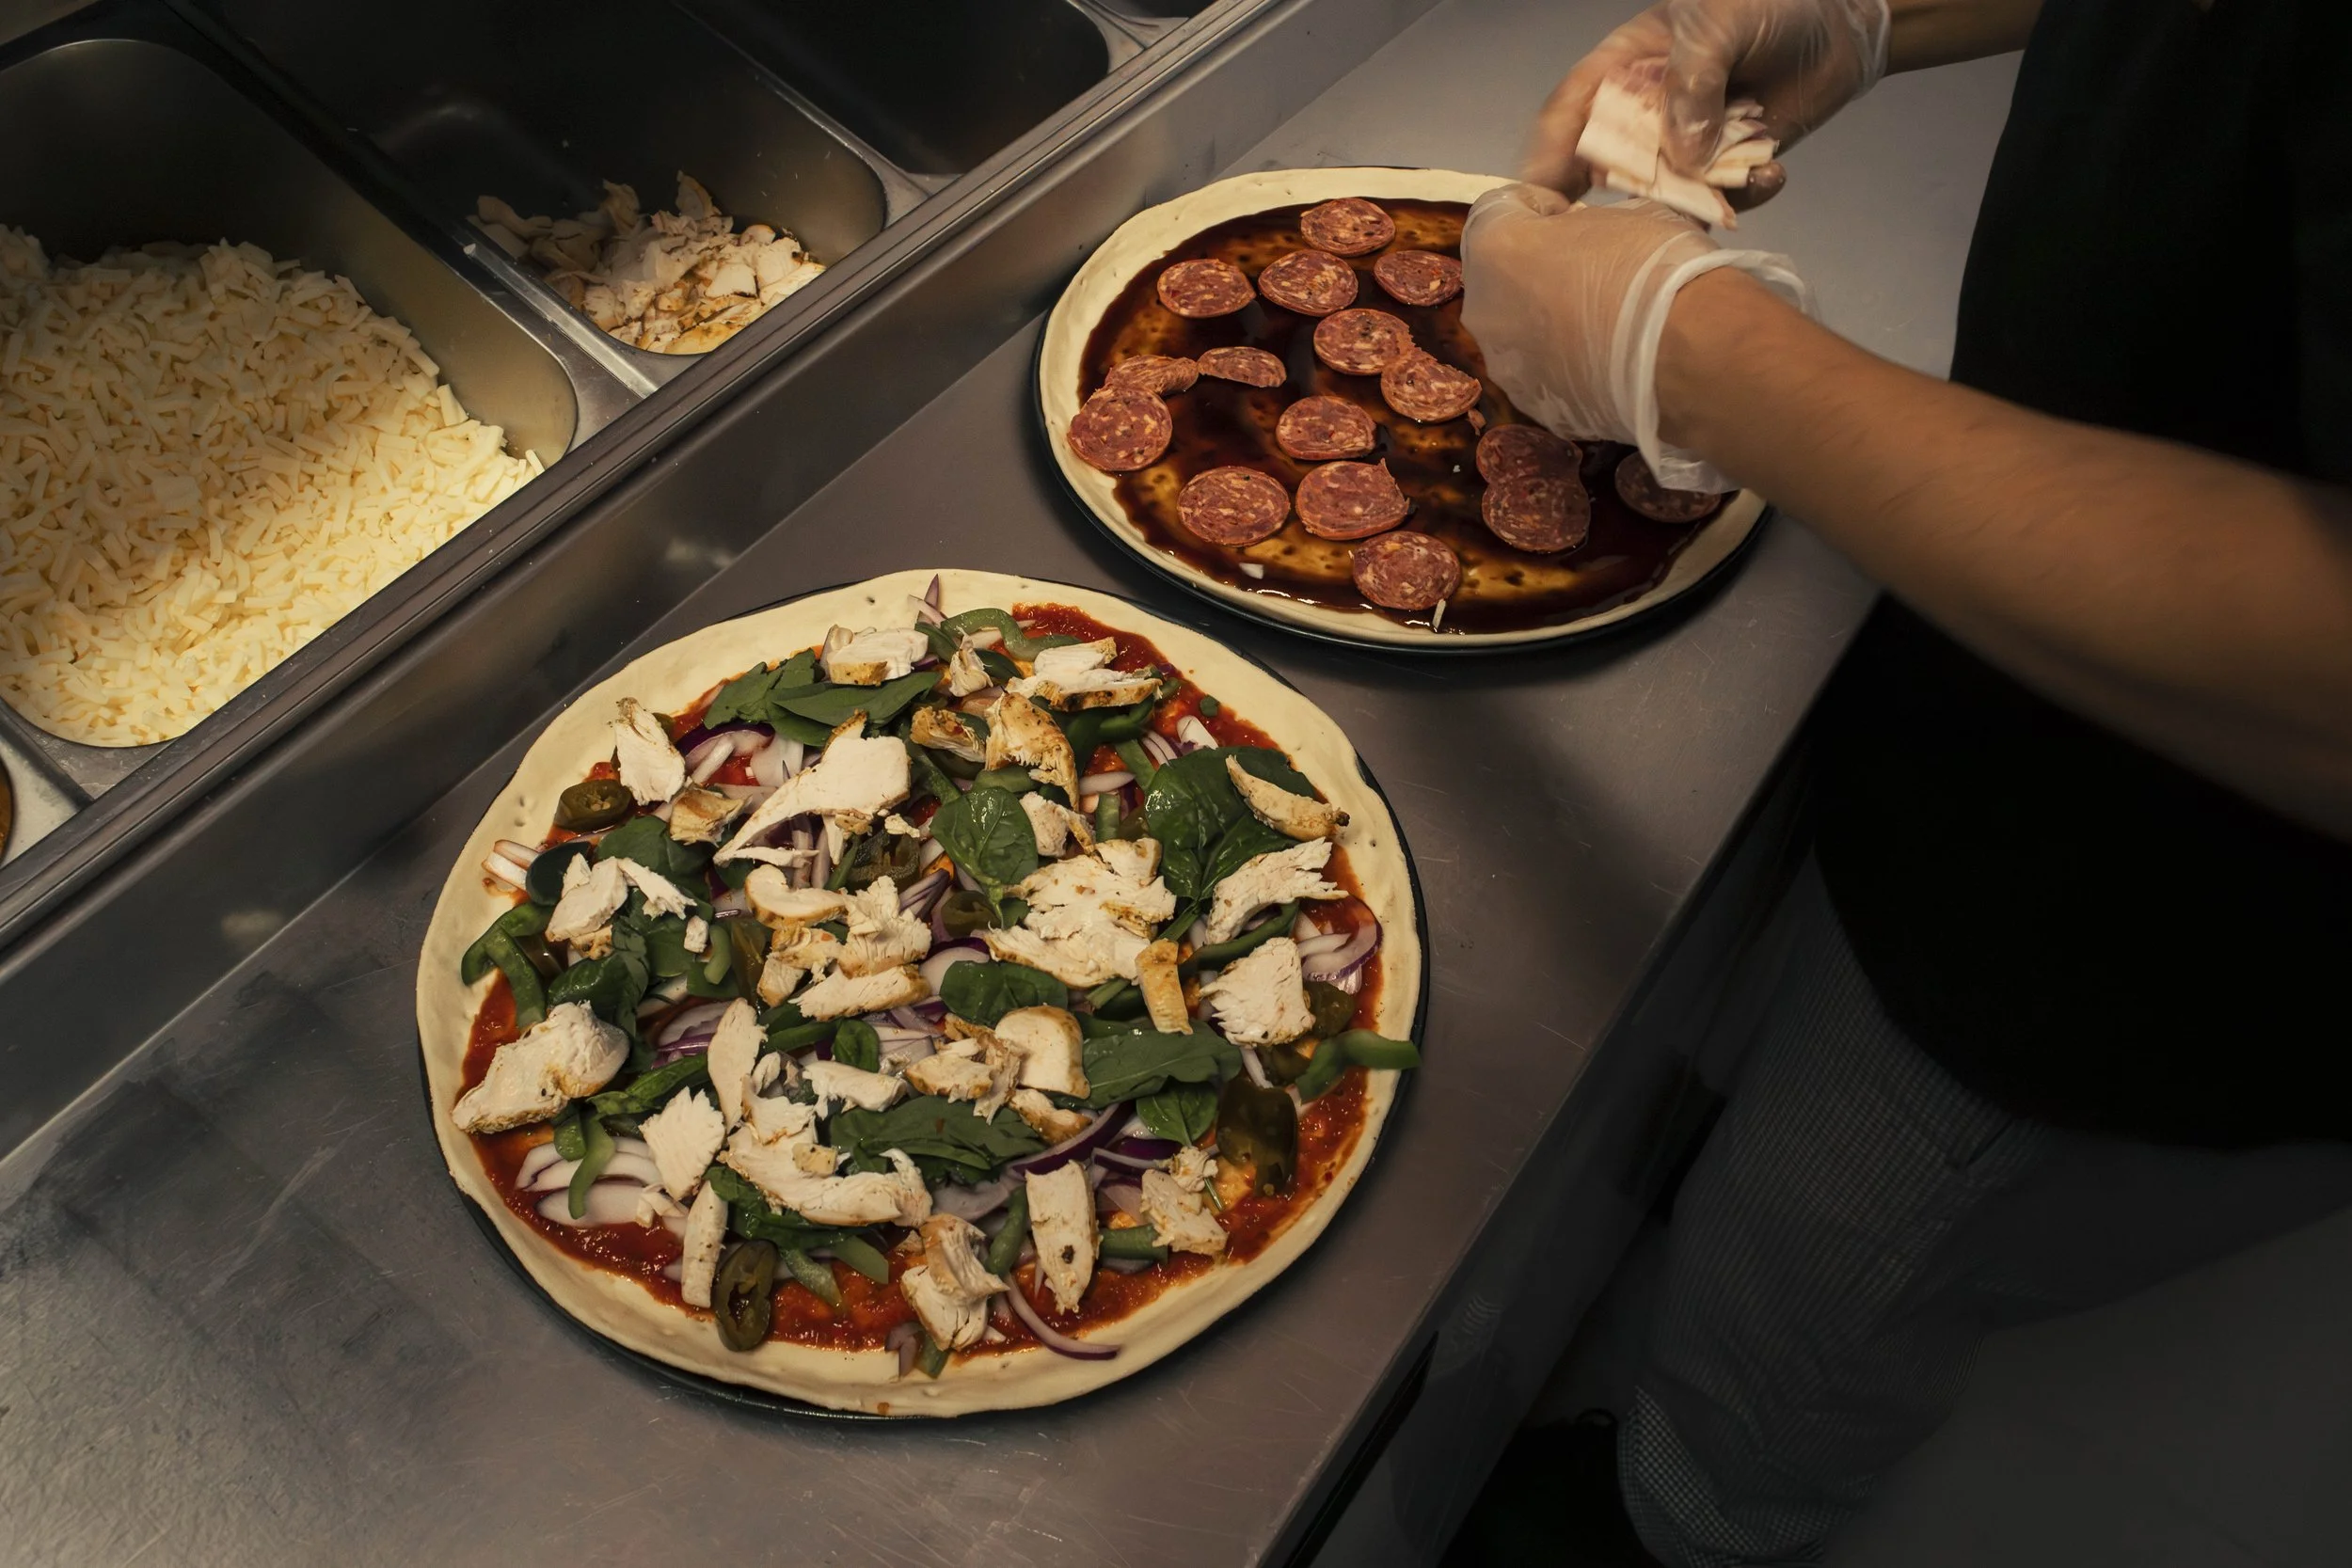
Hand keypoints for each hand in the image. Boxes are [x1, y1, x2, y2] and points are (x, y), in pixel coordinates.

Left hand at [1460, 183, 1812, 490]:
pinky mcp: (1537, 409)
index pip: (1502, 207)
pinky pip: (1543, 373)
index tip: (1574, 215)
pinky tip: (1608, 360)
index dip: (1541, 206)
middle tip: (1587, 267)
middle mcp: (1483, 311)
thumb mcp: (1625, 213)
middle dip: (1535, 266)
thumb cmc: (1655, 266)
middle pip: (1501, 276)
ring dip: (1547, 318)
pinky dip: (1565, 362)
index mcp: (1495, 248)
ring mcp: (1506, 368)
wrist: (1691, 355)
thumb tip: (1585, 237)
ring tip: (1602, 320)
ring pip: (1518, 331)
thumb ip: (1584, 224)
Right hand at [1522, 0, 1889, 206]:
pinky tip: (1772, 172)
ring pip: (1664, 191)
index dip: (1551, 151)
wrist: (1844, 27)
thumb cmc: (1774, 3)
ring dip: (1689, 202)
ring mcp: (1688, 143)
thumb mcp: (1720, 21)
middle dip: (1608, 198)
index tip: (1539, 195)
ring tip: (1717, 197)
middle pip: (1608, 162)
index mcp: (1627, 65)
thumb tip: (1680, 155)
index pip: (1574, 108)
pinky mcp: (1728, 168)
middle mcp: (1649, 111)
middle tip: (1600, 238)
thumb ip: (1693, 82)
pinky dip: (1743, 196)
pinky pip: (1719, 200)